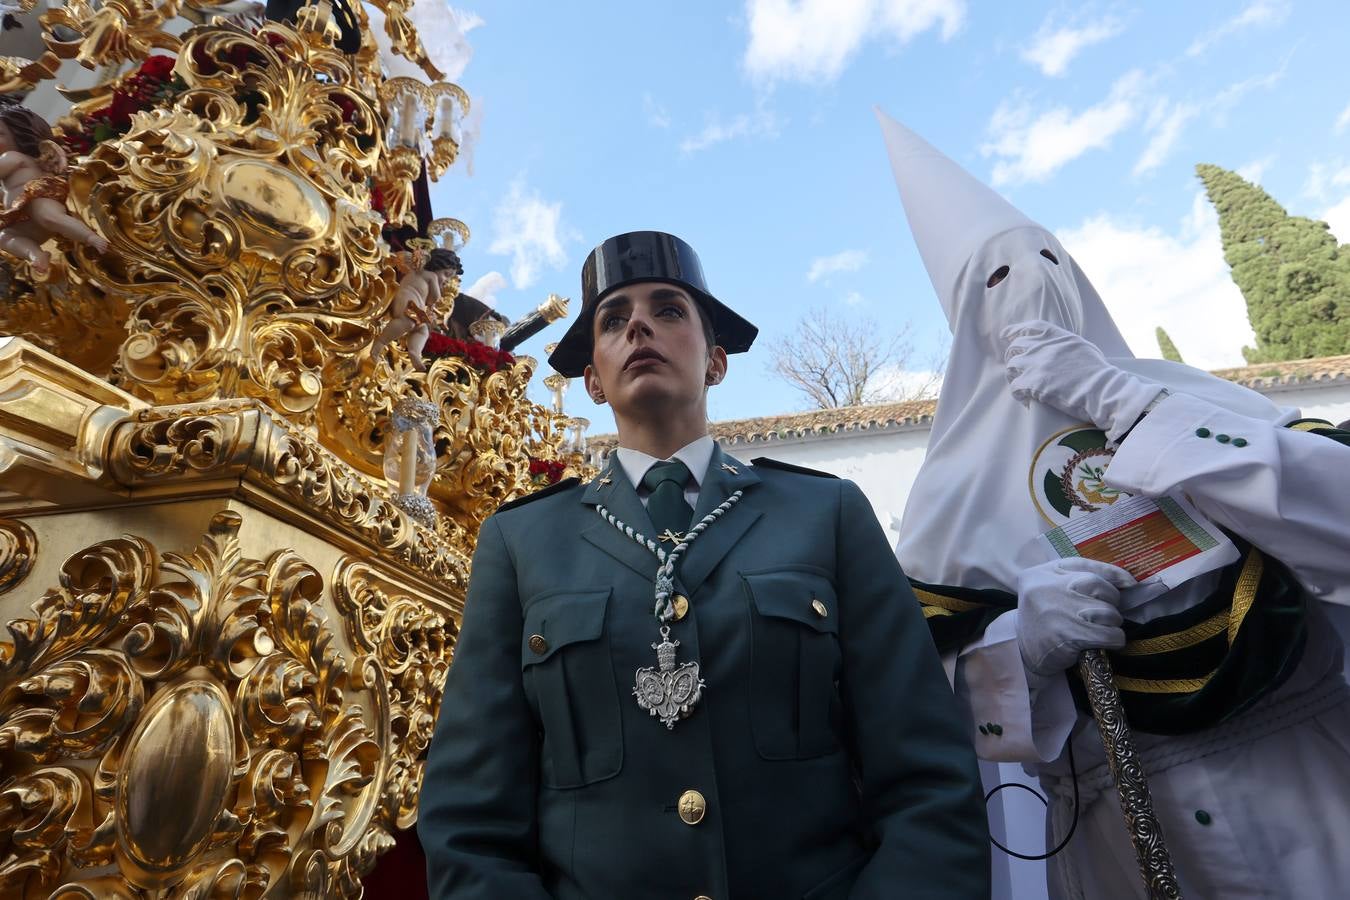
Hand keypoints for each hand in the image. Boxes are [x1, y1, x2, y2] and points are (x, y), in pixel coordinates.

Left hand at [1001, 321, 1164, 440]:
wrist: (1102, 390)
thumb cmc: (1099, 372)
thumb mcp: (1083, 347)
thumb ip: (1065, 343)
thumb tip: (1055, 347)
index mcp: (1057, 335)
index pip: (1030, 327)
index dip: (1015, 331)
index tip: (1006, 336)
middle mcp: (1043, 346)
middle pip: (1016, 347)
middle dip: (1013, 356)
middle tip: (1016, 368)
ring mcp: (1036, 364)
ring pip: (1011, 366)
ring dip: (1014, 376)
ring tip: (1021, 385)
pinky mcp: (1032, 383)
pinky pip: (1015, 387)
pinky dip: (1019, 395)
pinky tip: (1026, 400)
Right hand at [1016, 558, 1134, 676]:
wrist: (1023, 651)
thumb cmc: (1045, 616)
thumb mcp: (1053, 588)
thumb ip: (1081, 576)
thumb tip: (1127, 580)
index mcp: (1043, 573)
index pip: (1085, 566)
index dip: (1111, 573)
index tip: (1128, 582)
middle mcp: (1047, 587)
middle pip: (1098, 587)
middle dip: (1110, 602)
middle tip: (1104, 613)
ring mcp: (1058, 611)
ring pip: (1107, 612)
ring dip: (1111, 623)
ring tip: (1099, 628)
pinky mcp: (1068, 635)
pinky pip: (1108, 634)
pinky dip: (1114, 639)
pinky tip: (1105, 641)